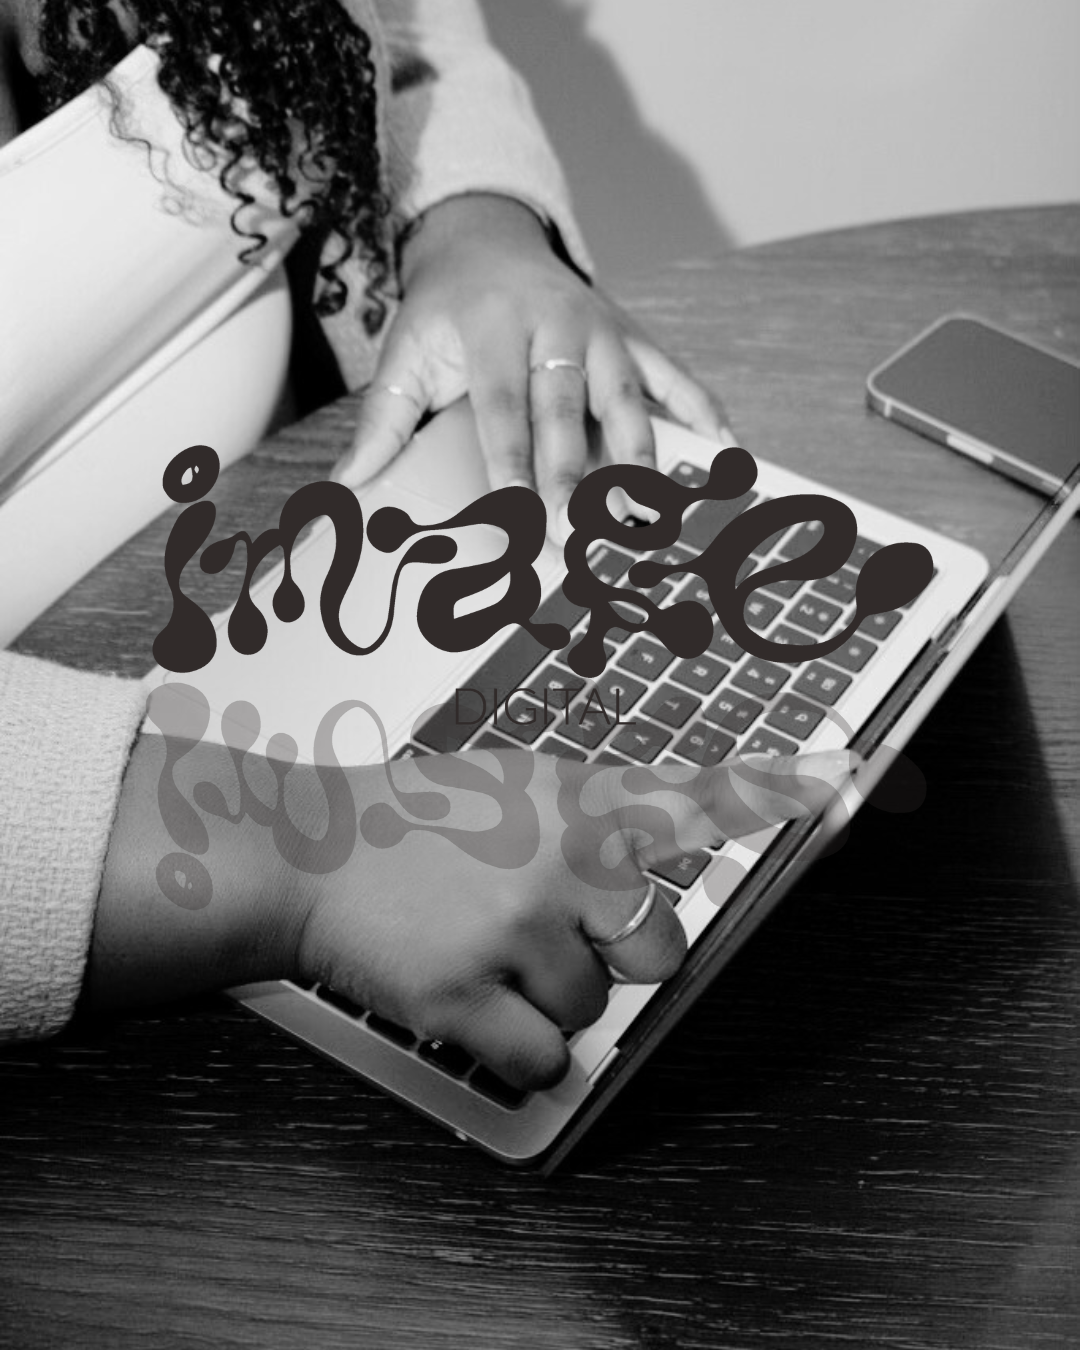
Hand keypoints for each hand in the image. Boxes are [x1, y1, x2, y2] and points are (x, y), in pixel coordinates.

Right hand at [92, 730, 853, 1090]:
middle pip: (658, 949)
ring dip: (545, 995)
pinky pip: (542, 1057)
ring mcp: (516, 930)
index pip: (695, 794)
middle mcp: (560, 860)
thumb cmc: (409, 821)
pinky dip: (516, 1045)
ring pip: (590, 1007)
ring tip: (483, 949)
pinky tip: (473, 998)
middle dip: (613, 954)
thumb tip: (661, 842)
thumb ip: (593, 812)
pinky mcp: (469, 997)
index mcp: (577, 801)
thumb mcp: (512, 786)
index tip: (845, 776)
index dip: (775, 787)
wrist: (311, 853)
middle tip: (550, 929)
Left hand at [331, 194, 730, 540]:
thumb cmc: (444, 313)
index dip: (513, 467)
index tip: (520, 521)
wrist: (486, 239)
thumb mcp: (404, 353)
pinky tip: (724, 450)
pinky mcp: (634, 335)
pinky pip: (675, 374)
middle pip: (567, 412)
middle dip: (575, 478)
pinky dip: (702, 410)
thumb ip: (381, 421)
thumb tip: (344, 489)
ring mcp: (601, 330)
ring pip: (627, 398)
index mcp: (492, 330)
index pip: (503, 410)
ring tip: (649, 516)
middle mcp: (553, 326)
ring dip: (640, 459)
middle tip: (581, 535)